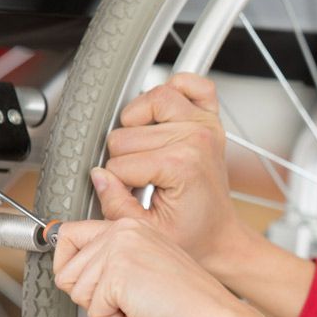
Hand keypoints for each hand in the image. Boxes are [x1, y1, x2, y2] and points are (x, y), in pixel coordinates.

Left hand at [52, 217, 316, 316]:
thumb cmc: (189, 303)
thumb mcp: (146, 269)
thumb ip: (112, 262)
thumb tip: (70, 271)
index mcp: (132, 226)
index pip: (70, 234)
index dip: (68, 265)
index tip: (73, 279)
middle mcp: (124, 231)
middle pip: (66, 269)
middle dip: (91, 296)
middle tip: (127, 301)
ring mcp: (120, 249)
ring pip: (76, 291)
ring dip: (104, 311)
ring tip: (139, 306)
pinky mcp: (117, 273)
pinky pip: (93, 311)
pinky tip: (142, 315)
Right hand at [91, 73, 246, 270]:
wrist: (219, 233)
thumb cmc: (191, 233)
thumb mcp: (148, 231)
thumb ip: (116, 204)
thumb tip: (98, 176)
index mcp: (182, 164)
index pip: (118, 163)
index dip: (118, 184)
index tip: (138, 197)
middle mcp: (195, 137)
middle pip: (125, 134)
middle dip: (125, 160)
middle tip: (144, 179)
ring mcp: (203, 123)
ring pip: (146, 101)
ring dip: (137, 123)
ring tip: (147, 149)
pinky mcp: (209, 117)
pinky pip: (191, 83)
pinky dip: (175, 89)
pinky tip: (165, 116)